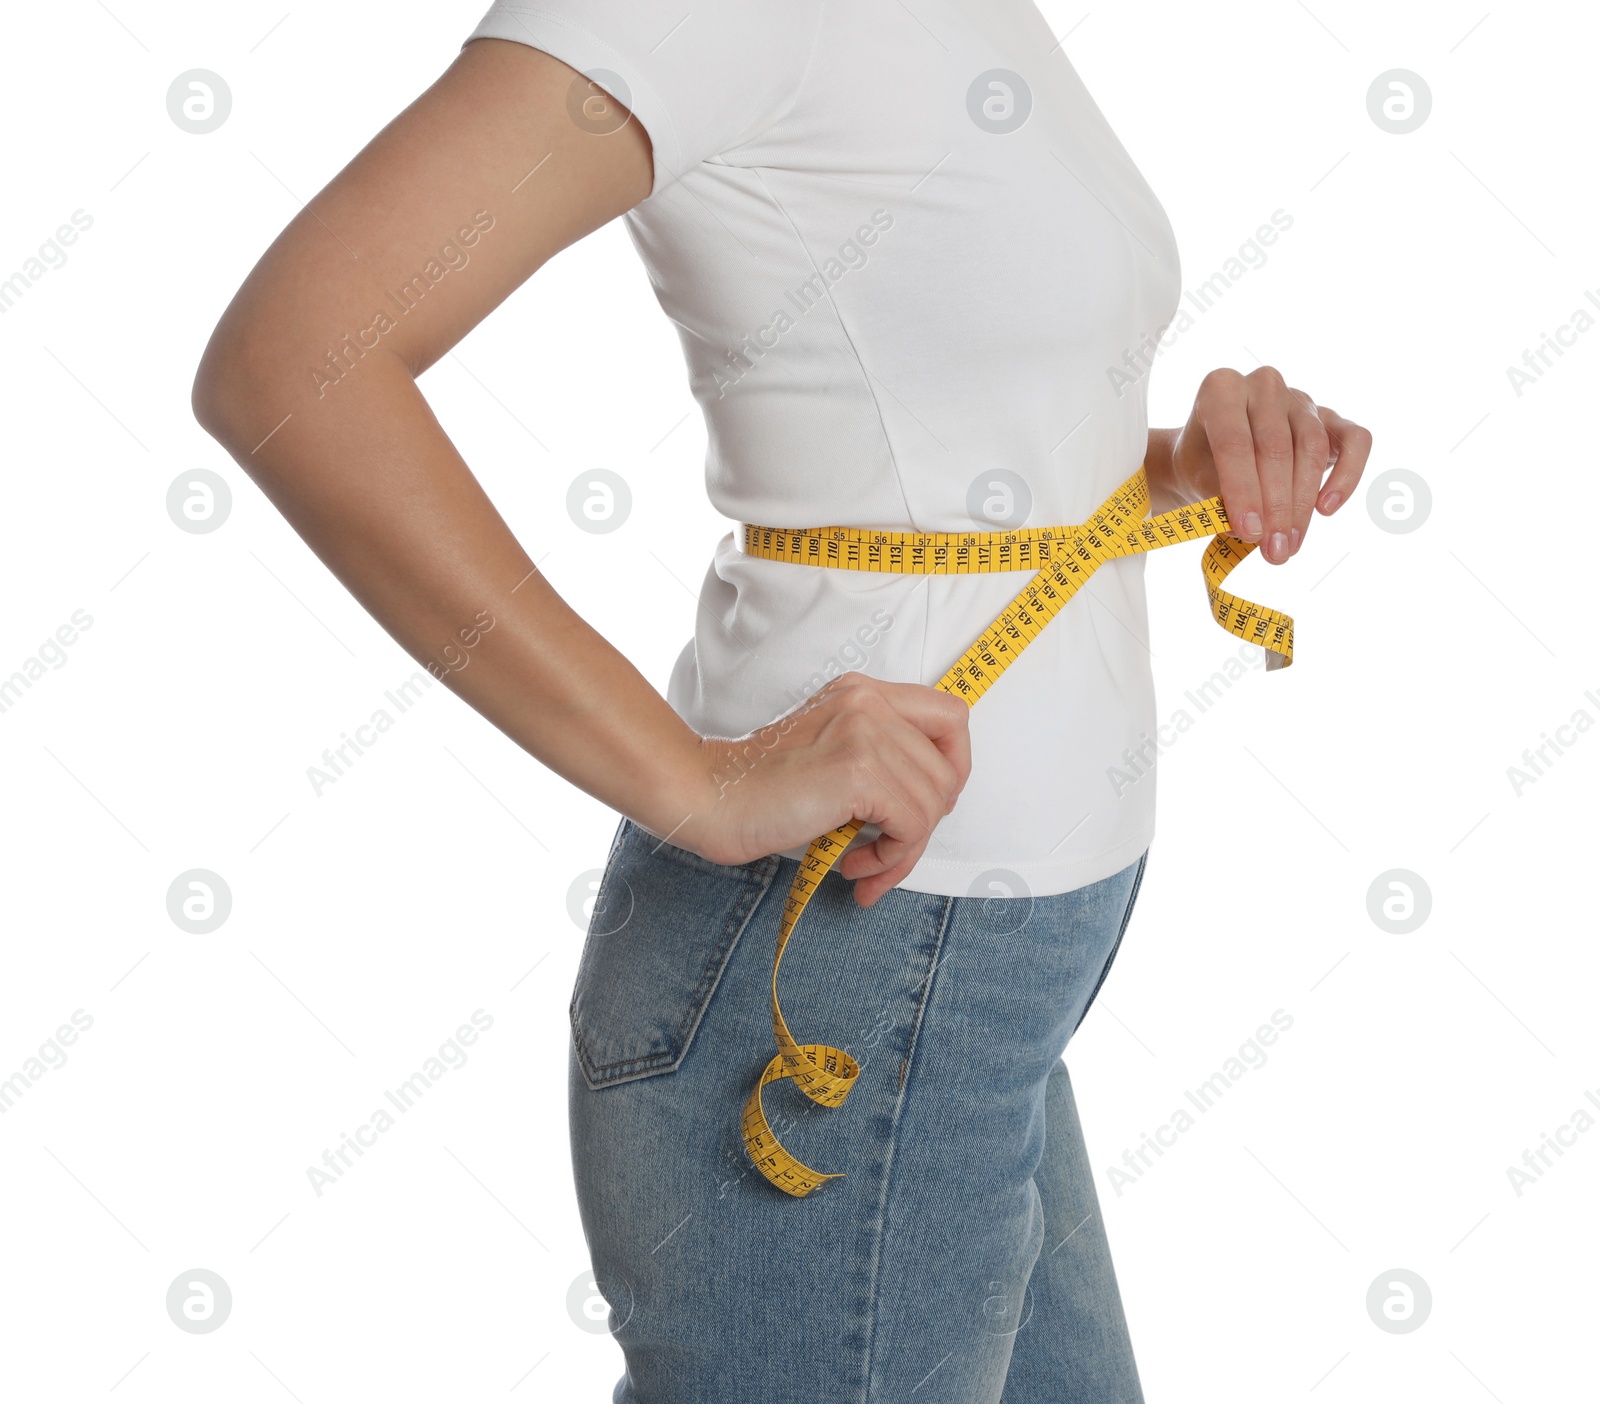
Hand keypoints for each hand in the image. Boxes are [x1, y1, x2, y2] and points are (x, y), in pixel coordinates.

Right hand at [676, 673, 972, 907]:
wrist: (710, 797)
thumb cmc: (762, 788)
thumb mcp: (831, 752)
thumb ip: (880, 759)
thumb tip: (935, 802)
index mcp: (864, 692)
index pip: (951, 717)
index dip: (954, 767)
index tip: (925, 805)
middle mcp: (869, 702)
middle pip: (948, 770)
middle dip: (926, 825)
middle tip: (890, 851)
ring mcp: (865, 732)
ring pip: (933, 803)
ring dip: (903, 850)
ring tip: (864, 866)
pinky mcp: (858, 770)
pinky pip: (912, 824)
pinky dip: (892, 857)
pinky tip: (854, 866)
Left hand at [1169, 366, 1372, 563]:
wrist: (1213, 455)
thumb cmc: (1203, 466)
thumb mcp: (1198, 481)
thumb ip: (1221, 499)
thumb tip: (1253, 531)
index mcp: (1220, 389)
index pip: (1234, 440)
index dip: (1242, 490)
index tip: (1248, 533)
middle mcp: (1263, 385)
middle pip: (1276, 447)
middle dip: (1276, 506)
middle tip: (1274, 550)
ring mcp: (1300, 399)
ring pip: (1311, 448)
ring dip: (1303, 503)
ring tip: (1290, 544)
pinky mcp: (1332, 417)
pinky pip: (1355, 440)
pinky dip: (1347, 476)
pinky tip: (1327, 508)